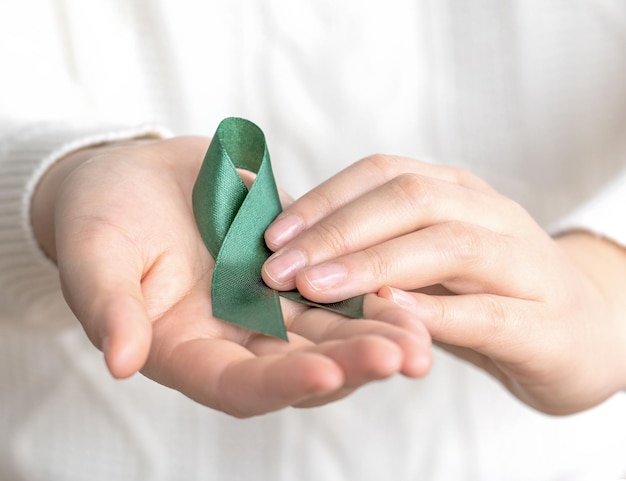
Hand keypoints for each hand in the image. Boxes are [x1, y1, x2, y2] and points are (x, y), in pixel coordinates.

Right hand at [31, 139, 431, 417]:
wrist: (137, 178)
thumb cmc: (101, 216)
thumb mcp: (95, 256)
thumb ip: (107, 306)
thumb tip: (118, 359)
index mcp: (187, 351)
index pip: (236, 384)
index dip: (279, 383)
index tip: (324, 371)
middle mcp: (236, 340)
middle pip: (300, 367)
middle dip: (353, 364)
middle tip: (407, 355)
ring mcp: (268, 308)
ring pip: (330, 333)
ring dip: (379, 334)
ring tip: (425, 332)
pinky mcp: (295, 271)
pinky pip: (339, 287)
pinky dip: (372, 290)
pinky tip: (411, 284)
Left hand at [261, 154, 625, 414]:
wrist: (581, 335)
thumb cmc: (485, 293)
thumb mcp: (427, 259)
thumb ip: (375, 246)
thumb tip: (291, 240)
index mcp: (456, 192)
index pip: (382, 173)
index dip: (322, 199)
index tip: (269, 234)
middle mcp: (489, 214)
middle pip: (410, 198)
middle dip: (336, 230)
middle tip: (277, 268)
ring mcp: (522, 264)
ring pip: (448, 245)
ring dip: (373, 264)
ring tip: (314, 288)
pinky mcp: (544, 323)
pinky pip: (486, 313)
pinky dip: (433, 312)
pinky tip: (387, 316)